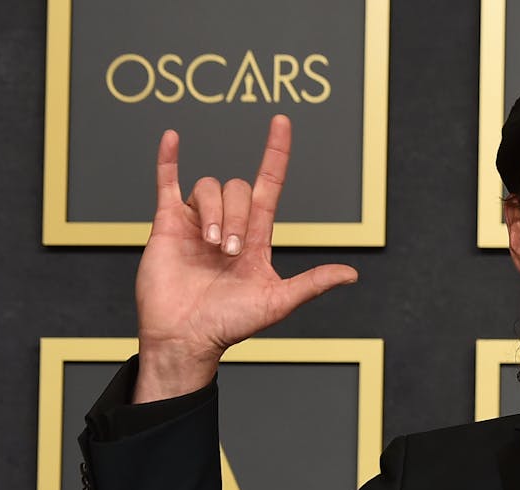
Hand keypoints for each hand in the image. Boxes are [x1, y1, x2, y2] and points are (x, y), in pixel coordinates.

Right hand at [132, 114, 357, 401]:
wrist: (186, 337)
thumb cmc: (230, 325)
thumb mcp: (278, 302)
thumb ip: (312, 284)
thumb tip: (352, 274)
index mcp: (256, 237)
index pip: (269, 185)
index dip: (276, 153)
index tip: (281, 122)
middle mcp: (228, 224)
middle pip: (239, 188)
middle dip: (237, 216)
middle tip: (228, 252)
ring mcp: (196, 221)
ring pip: (209, 187)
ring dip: (213, 212)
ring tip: (209, 247)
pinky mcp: (167, 224)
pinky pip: (167, 183)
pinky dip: (169, 160)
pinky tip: (173, 138)